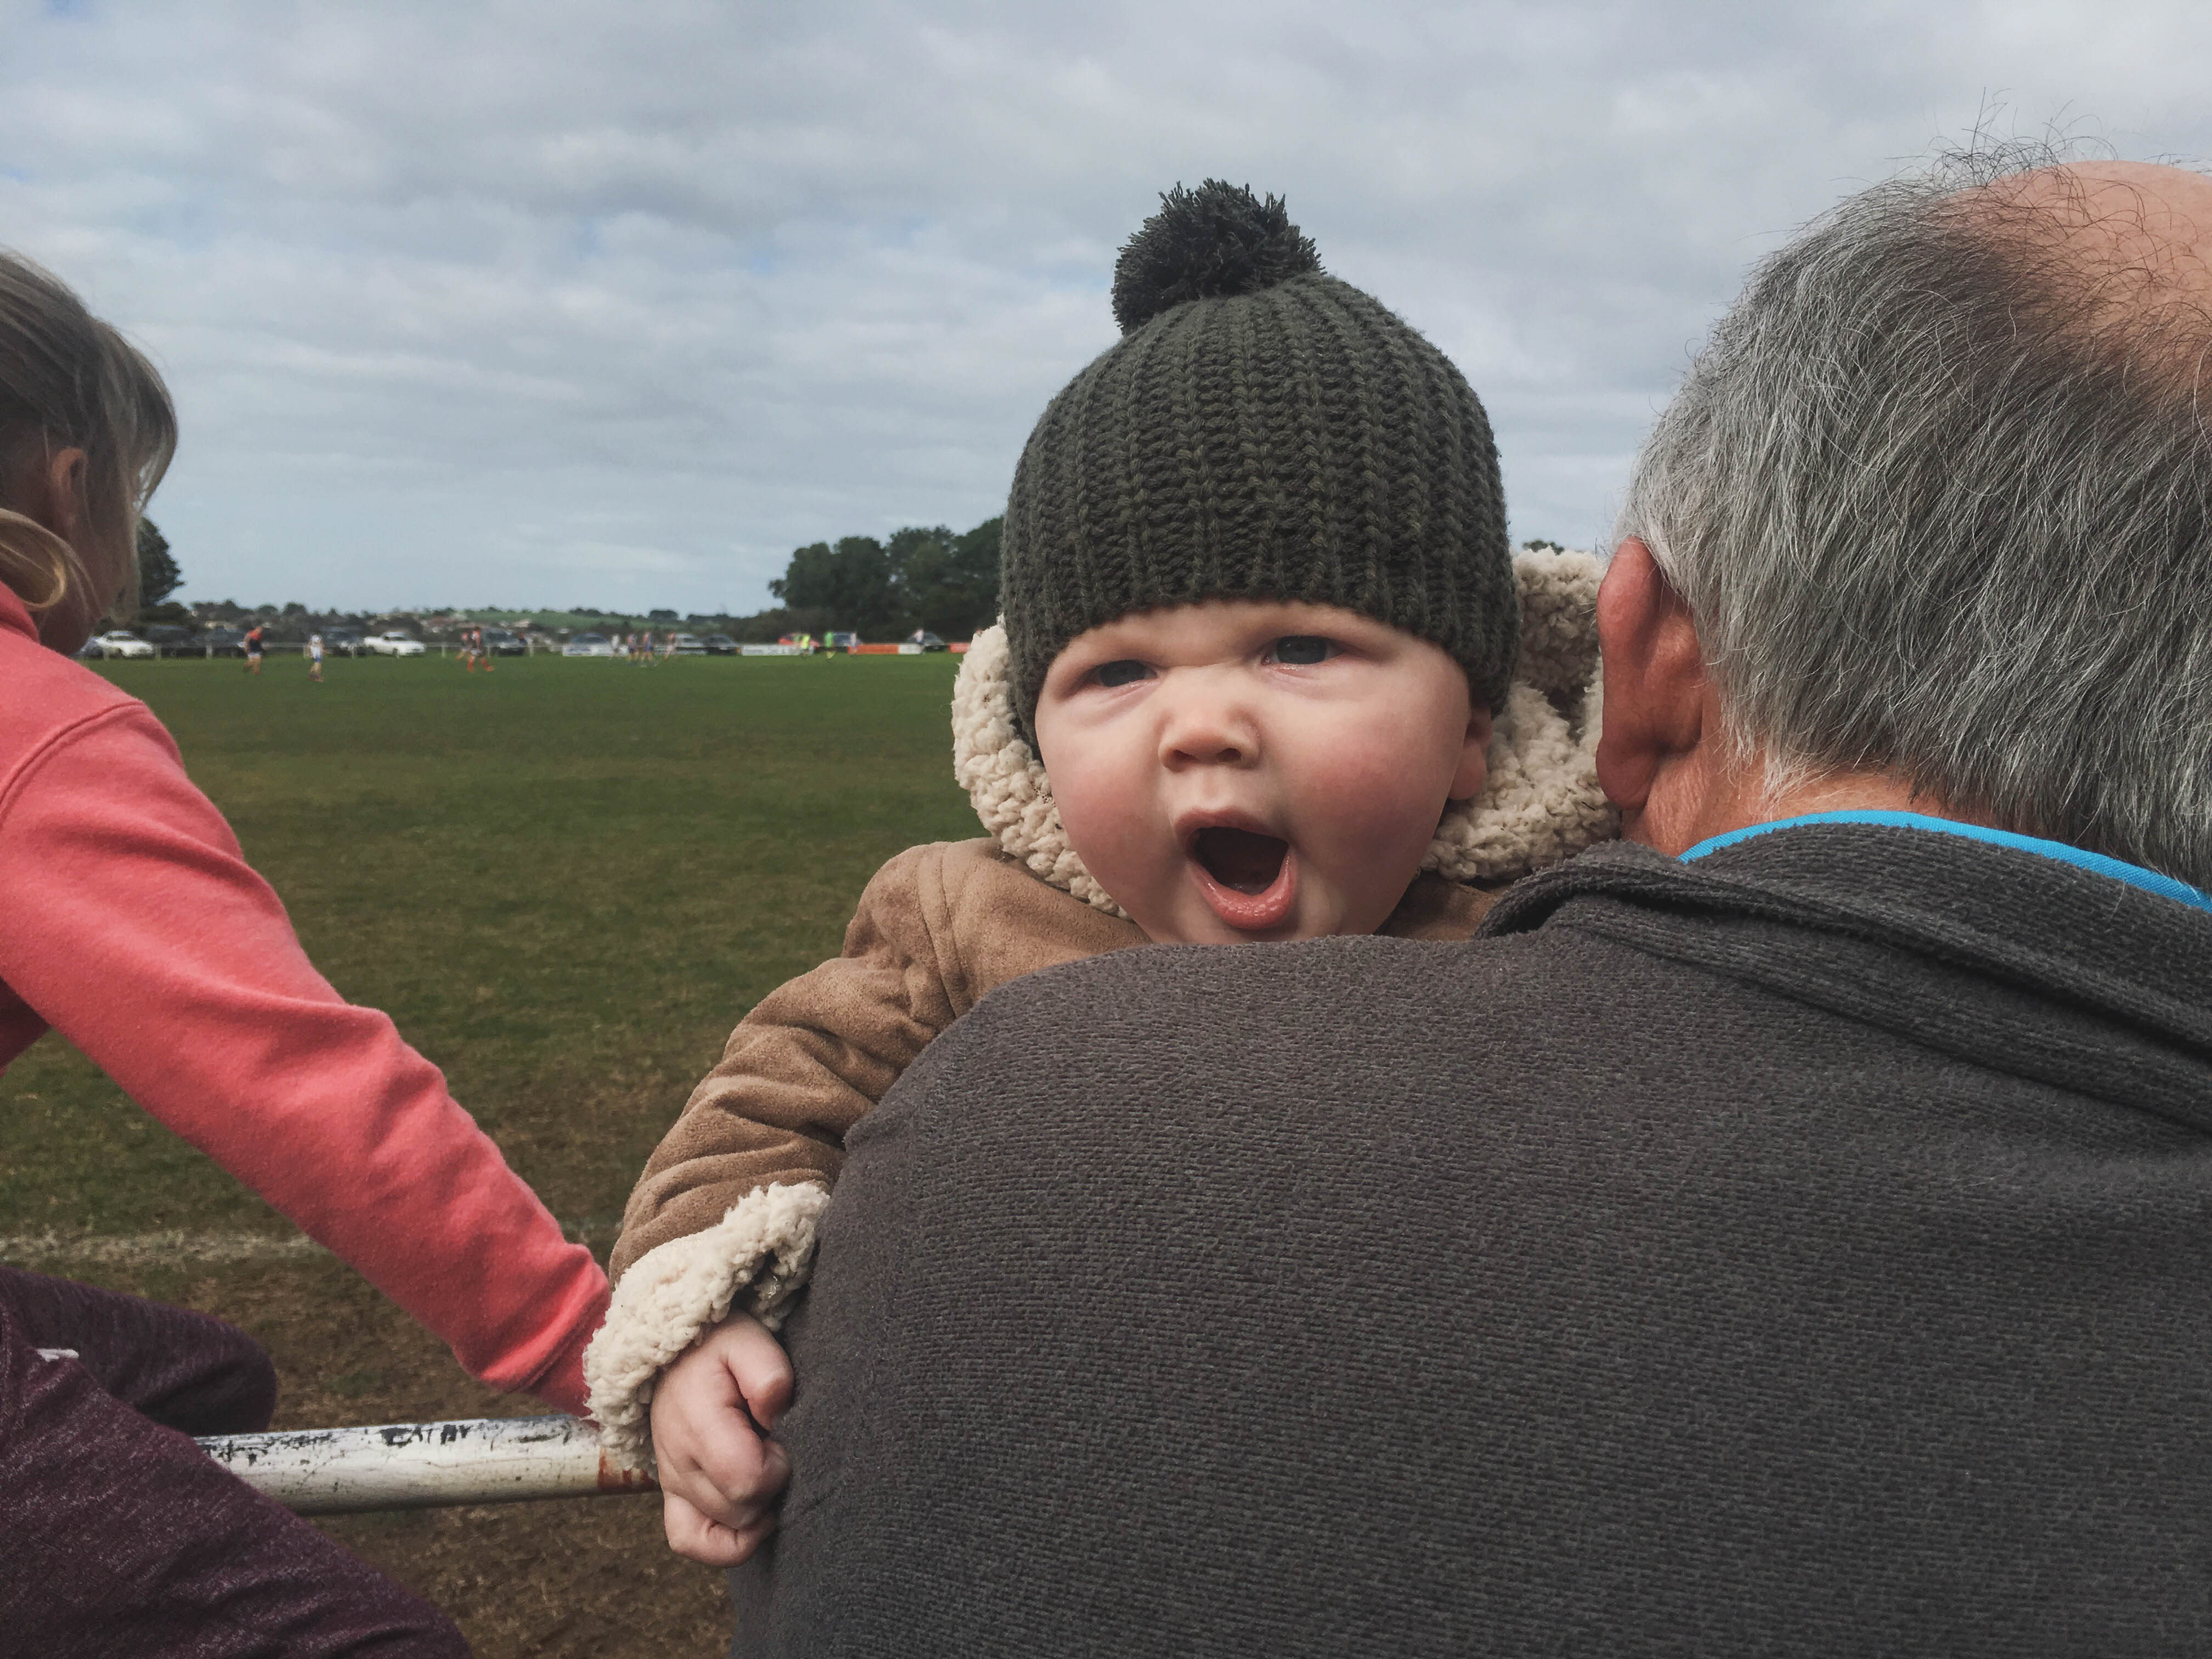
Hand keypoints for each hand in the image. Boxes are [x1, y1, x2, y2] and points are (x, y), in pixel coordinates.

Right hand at [649, 1312, 793, 1564]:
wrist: (676, 1350)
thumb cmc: (720, 1346)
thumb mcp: (749, 1342)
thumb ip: (768, 1375)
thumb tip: (774, 1415)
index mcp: (698, 1425)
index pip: (745, 1480)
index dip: (777, 1467)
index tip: (781, 1439)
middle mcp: (679, 1462)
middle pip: (739, 1511)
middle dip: (771, 1486)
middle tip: (775, 1447)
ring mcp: (673, 1484)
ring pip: (723, 1533)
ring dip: (755, 1511)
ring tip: (764, 1473)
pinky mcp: (673, 1496)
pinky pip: (691, 1542)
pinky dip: (726, 1542)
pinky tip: (753, 1517)